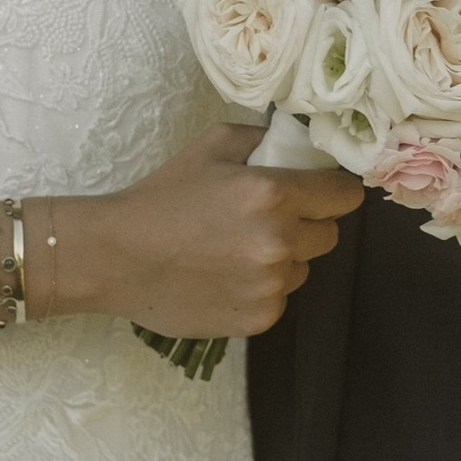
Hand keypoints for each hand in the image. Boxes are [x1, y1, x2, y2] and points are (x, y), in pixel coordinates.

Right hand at [74, 124, 361, 341]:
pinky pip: (279, 298)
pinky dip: (261, 288)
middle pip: (329, 234)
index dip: (332, 191)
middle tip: (265, 219)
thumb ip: (267, 141)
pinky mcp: (258, 319)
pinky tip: (224, 276)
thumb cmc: (162, 196)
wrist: (115, 257)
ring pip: (302, 268)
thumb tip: (304, 148)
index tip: (318, 192)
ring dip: (282, 258)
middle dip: (306, 224)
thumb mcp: (213, 145)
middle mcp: (279, 242)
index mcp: (273, 193)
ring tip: (235, 250)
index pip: (344, 196)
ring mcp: (270, 286)